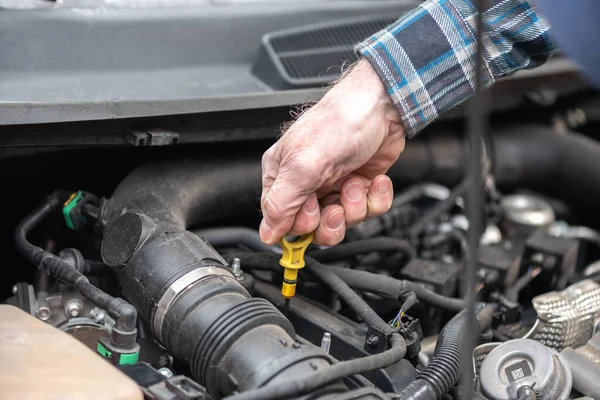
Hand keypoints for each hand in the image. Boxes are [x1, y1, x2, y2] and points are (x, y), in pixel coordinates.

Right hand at [260, 59, 405, 245]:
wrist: (382, 105)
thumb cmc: (339, 123)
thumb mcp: (302, 166)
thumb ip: (281, 203)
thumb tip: (268, 233)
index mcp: (283, 176)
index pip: (281, 220)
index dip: (300, 224)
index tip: (313, 209)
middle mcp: (306, 183)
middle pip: (312, 227)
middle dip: (330, 220)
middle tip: (337, 204)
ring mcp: (333, 185)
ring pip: (342, 222)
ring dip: (354, 207)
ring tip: (355, 183)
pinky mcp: (358, 185)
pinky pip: (367, 210)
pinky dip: (375, 198)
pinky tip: (375, 180)